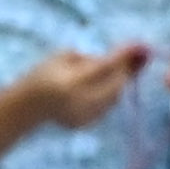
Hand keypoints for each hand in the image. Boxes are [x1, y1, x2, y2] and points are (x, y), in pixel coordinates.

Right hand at [9, 41, 152, 136]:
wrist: (28, 105)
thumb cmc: (45, 73)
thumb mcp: (64, 57)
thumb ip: (93, 58)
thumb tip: (126, 55)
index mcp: (69, 84)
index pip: (104, 68)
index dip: (124, 56)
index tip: (141, 44)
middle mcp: (79, 104)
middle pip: (115, 86)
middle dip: (129, 69)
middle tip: (141, 54)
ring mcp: (84, 117)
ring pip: (115, 97)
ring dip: (123, 80)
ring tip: (128, 65)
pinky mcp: (87, 124)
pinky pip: (108, 106)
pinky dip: (113, 92)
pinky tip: (111, 82)